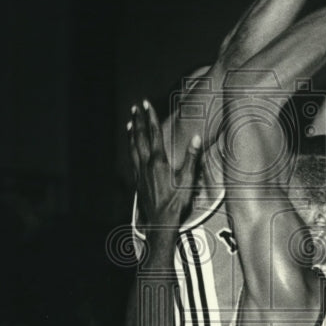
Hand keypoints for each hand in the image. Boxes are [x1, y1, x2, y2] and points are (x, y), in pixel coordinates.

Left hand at [128, 100, 200, 229]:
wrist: (160, 221)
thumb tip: (197, 138)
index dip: (151, 117)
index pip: (154, 133)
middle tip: (135, 107)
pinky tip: (131, 147)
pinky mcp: (138, 180)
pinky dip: (131, 148)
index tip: (147, 104)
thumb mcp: (188, 180)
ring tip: (129, 123)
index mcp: (159, 161)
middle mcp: (146, 164)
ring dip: (132, 133)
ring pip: (133, 147)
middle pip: (140, 137)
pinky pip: (132, 158)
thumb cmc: (176, 202)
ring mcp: (140, 172)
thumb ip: (192, 158)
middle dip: (138, 121)